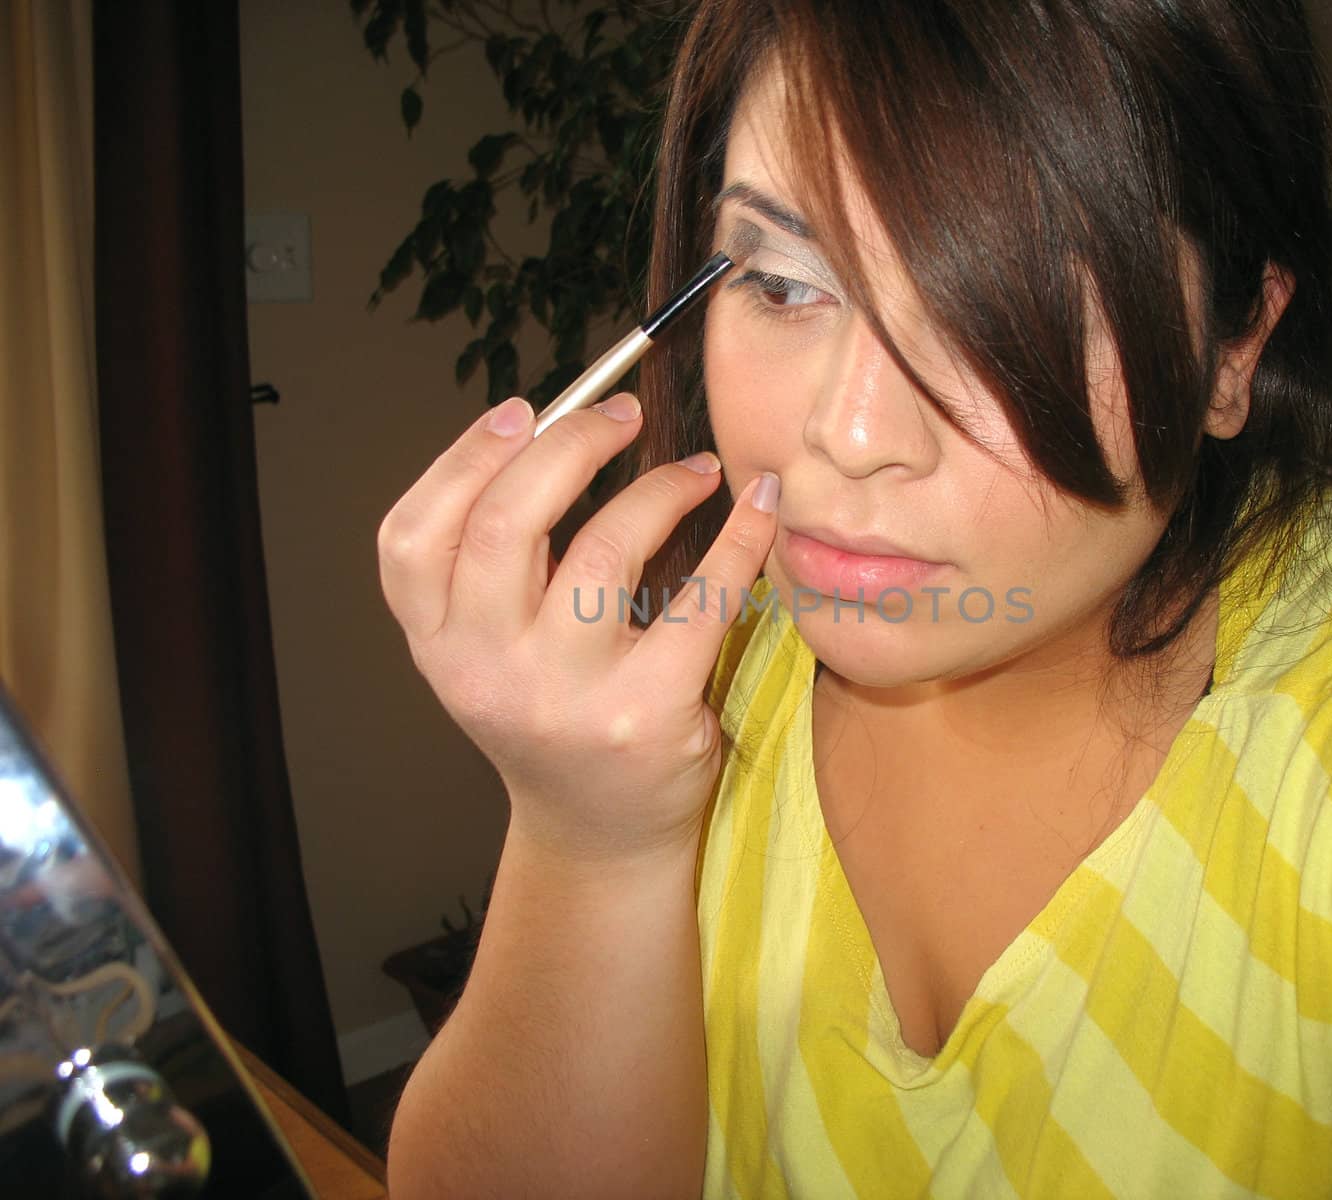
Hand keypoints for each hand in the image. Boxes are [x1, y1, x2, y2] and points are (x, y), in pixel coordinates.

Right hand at [377, 393, 776, 862]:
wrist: (600, 833)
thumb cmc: (555, 716)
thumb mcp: (493, 653)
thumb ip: (497, 567)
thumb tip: (555, 430)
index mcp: (439, 647)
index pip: (412, 536)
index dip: (463, 458)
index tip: (524, 410)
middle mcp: (486, 671)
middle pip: (503, 523)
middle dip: (569, 445)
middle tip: (621, 413)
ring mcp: (564, 696)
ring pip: (605, 548)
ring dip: (659, 486)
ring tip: (697, 469)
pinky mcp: (646, 711)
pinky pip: (700, 598)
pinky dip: (739, 538)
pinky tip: (756, 505)